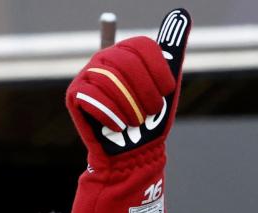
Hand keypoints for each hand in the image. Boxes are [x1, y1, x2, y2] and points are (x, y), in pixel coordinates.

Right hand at [65, 9, 190, 160]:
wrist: (134, 153)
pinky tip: (118, 127)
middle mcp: (105, 58)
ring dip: (131, 109)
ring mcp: (88, 75)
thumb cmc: (151, 119)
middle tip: (150, 111)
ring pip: (112, 81)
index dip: (159, 72)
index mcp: (126, 52)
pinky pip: (95, 98)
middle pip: (127, 62)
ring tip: (134, 122)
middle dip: (145, 93)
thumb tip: (182, 11)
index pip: (142, 45)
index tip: (165, 91)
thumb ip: (172, 47)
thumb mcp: (167, 82)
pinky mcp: (75, 95)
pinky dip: (113, 117)